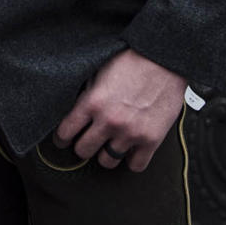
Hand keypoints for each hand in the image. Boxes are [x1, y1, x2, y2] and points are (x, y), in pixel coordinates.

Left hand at [53, 48, 186, 172]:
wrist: (164, 59)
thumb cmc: (133, 61)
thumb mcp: (99, 71)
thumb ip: (87, 92)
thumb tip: (75, 109)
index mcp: (93, 102)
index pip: (65, 132)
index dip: (61, 138)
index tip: (63, 140)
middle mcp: (109, 120)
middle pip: (83, 151)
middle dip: (83, 146)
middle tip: (87, 141)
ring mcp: (130, 132)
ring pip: (107, 162)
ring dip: (106, 154)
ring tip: (109, 144)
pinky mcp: (151, 140)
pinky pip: (135, 165)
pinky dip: (131, 160)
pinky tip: (129, 150)